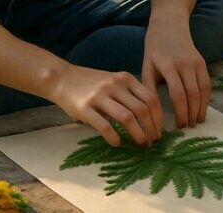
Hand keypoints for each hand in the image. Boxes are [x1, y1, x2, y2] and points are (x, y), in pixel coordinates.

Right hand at [49, 64, 163, 147]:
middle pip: (142, 109)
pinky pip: (104, 126)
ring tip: (140, 144)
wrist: (62, 78)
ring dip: (138, 134)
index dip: (158, 117)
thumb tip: (150, 119)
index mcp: (126, 79)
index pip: (151, 98)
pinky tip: (117, 143)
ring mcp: (100, 96)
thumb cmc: (92, 83)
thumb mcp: (115, 82)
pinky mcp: (85, 108)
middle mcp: (115, 85)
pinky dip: (114, 137)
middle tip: (152, 141)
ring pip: (127, 117)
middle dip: (151, 128)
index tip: (160, 131)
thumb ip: (130, 94)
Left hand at [143, 15, 211, 128]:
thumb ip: (149, 88)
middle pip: (192, 94)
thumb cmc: (154, 48)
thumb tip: (151, 112)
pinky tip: (202, 108)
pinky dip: (207, 98)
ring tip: (196, 122)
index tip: (178, 126)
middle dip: (191, 113)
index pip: (177, 94)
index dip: (180, 112)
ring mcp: (195, 62)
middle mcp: (184, 64)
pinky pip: (207, 83)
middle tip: (188, 127)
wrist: (169, 25)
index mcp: (167, 66)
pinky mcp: (202, 61)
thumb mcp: (147, 66)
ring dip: (201, 108)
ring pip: (202, 90)